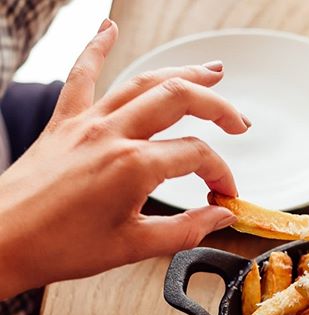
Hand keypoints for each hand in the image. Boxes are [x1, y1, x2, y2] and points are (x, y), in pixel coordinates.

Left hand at [0, 19, 247, 298]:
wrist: (3, 241)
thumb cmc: (60, 247)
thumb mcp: (133, 247)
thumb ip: (185, 231)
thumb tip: (219, 219)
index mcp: (134, 166)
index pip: (198, 156)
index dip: (222, 175)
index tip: (225, 196)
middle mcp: (113, 134)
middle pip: (180, 99)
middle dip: (218, 106)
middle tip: (239, 122)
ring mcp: (87, 123)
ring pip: (143, 81)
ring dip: (182, 73)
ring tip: (211, 71)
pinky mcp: (64, 122)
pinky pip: (82, 74)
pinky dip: (97, 47)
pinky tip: (109, 29)